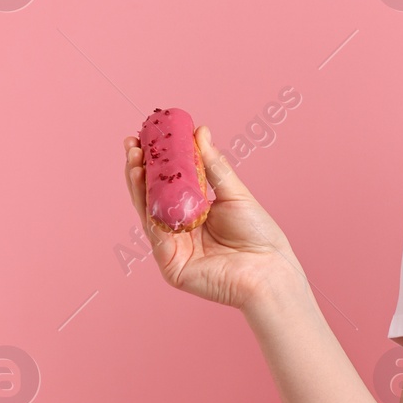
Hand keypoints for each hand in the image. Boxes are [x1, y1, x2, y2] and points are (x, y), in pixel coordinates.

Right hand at [122, 124, 303, 308]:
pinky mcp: (170, 265)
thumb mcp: (234, 193)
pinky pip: (156, 234)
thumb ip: (213, 165)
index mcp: (195, 213)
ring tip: (134, 160)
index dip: (156, 162)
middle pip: (152, 197)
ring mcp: (173, 248)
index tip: (146, 136)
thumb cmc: (259, 235)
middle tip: (132, 144)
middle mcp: (180, 229)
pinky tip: (145, 186)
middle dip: (139, 170)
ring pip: (148, 213)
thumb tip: (200, 131)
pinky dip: (149, 210)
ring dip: (138, 185)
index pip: (169, 184)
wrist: (270, 271)